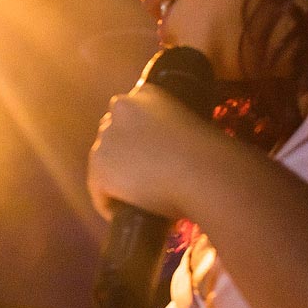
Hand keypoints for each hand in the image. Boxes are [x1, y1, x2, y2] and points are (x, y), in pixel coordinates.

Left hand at [87, 82, 244, 224]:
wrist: (202, 171)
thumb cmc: (209, 154)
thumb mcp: (190, 128)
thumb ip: (169, 132)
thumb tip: (166, 158)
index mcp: (145, 93)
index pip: (127, 116)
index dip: (135, 140)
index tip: (147, 158)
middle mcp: (120, 108)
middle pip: (112, 137)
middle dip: (122, 156)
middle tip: (141, 180)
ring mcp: (107, 137)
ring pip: (103, 162)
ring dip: (115, 179)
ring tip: (134, 199)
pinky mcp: (100, 168)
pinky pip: (98, 192)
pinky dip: (109, 204)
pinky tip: (122, 214)